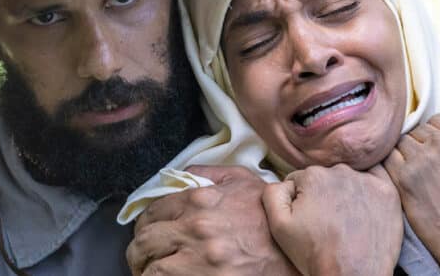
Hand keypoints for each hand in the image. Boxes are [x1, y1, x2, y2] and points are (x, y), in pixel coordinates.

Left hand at [125, 165, 297, 275]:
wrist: (298, 254)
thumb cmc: (272, 219)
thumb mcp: (244, 182)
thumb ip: (209, 174)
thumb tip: (177, 176)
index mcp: (200, 200)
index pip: (152, 211)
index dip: (146, 224)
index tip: (148, 232)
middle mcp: (195, 228)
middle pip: (144, 240)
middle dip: (140, 250)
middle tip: (144, 257)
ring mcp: (199, 259)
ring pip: (149, 267)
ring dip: (145, 270)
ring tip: (150, 272)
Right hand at [262, 164, 401, 275]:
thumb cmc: (316, 253)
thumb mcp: (278, 225)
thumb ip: (273, 192)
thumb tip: (284, 182)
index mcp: (313, 176)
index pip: (301, 180)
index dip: (301, 200)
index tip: (308, 217)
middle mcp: (341, 171)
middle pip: (325, 177)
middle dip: (323, 194)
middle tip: (326, 221)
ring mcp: (367, 181)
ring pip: (349, 179)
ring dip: (345, 192)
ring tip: (346, 220)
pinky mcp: (387, 192)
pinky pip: (376, 179)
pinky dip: (369, 189)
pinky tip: (364, 208)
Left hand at [383, 114, 439, 275]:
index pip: (439, 120)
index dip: (439, 133)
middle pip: (420, 130)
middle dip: (423, 143)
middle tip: (428, 162)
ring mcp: (419, 161)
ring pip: (403, 142)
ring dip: (407, 152)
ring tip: (415, 169)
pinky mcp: (403, 179)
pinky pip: (389, 157)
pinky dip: (393, 163)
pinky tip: (402, 176)